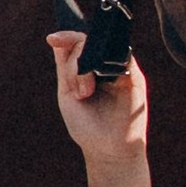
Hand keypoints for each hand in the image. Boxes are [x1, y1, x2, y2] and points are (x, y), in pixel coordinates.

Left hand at [48, 32, 153, 186]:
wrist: (108, 150)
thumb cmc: (87, 125)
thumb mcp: (68, 94)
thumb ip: (65, 67)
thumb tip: (56, 38)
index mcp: (87, 69)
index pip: (77, 44)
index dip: (65, 37)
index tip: (51, 38)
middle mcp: (103, 66)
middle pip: (87, 43)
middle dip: (76, 64)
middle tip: (80, 93)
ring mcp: (119, 70)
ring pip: (101, 48)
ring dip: (87, 67)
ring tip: (85, 93)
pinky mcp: (134, 77)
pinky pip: (121, 57)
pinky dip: (106, 64)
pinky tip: (97, 80)